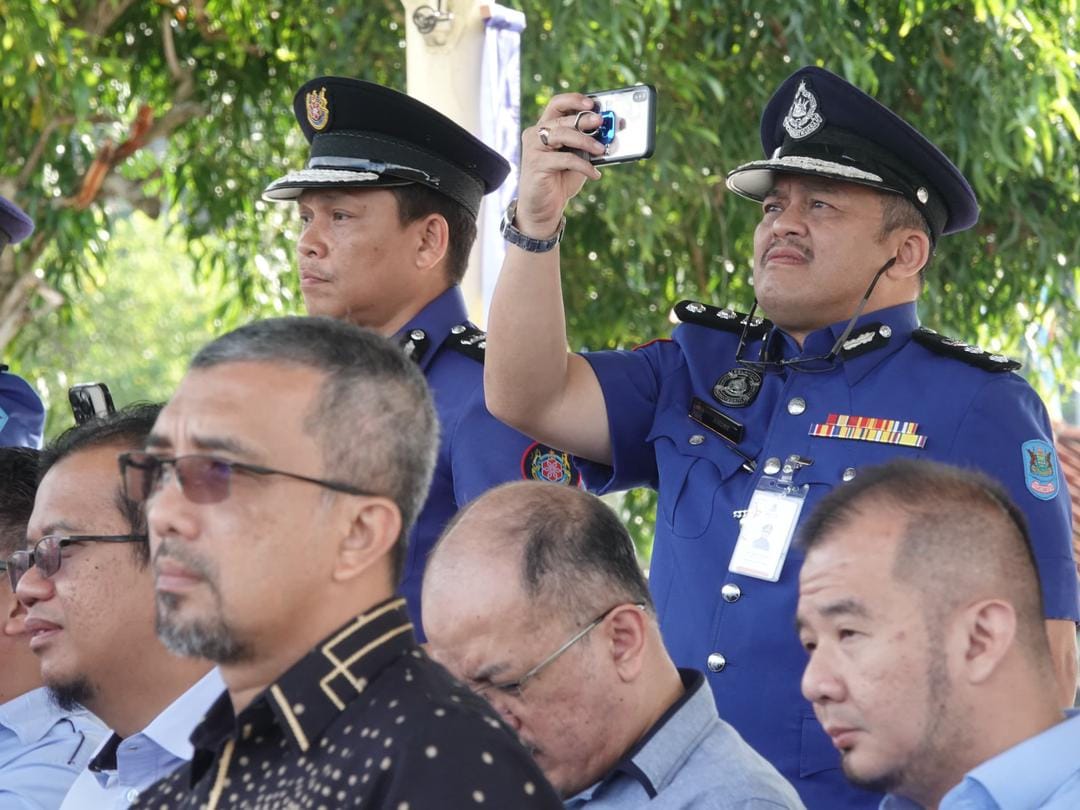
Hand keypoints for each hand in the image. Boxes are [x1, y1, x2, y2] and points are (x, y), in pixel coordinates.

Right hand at [515, 93, 605, 237]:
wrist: (543, 209)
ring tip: (601, 150)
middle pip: (562, 118)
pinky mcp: (536, 164)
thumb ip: (586, 145)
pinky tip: (595, 174)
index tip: (593, 103)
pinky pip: (565, 159)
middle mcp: (535, 134)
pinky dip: (584, 166)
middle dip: (584, 119)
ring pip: (563, 134)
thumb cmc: (560, 180)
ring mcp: (533, 148)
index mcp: (545, 128)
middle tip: (601, 122)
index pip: (557, 104)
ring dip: (586, 141)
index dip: (574, 99)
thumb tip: (609, 133)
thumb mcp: (577, 159)